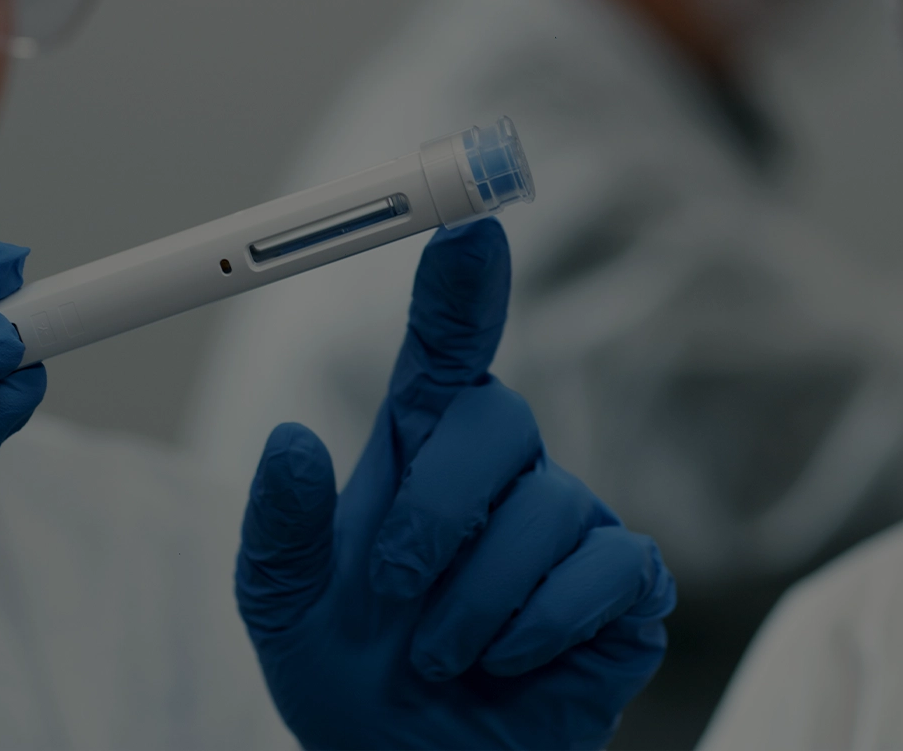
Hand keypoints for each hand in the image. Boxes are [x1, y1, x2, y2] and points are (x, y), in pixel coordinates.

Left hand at [235, 219, 675, 748]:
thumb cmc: (350, 676)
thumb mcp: (283, 608)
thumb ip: (279, 530)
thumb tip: (289, 441)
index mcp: (419, 450)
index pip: (449, 346)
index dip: (462, 285)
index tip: (468, 227)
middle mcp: (500, 471)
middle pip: (496, 417)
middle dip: (435, 507)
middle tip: (388, 589)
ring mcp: (567, 525)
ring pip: (549, 507)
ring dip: (476, 597)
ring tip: (438, 655)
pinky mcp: (622, 587)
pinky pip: (610, 567)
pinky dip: (545, 621)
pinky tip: (509, 661)